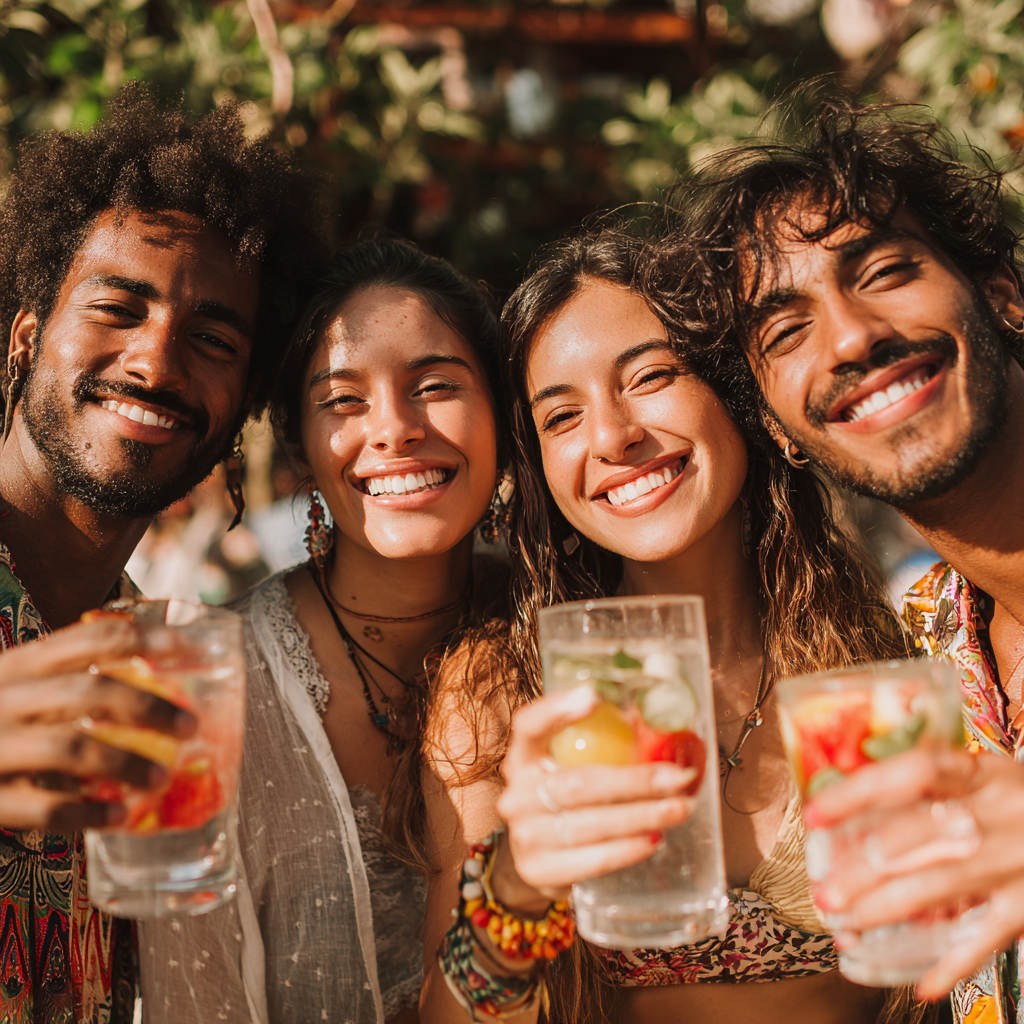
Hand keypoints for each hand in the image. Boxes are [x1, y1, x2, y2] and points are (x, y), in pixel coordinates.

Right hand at [0, 618, 197, 831]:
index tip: (186, 646)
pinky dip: (86, 812)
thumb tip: (161, 685)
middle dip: (146, 707)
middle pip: (86, 691)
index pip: (89, 637)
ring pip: (68, 748)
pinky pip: (41, 807)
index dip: (142, 638)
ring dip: (124, 762)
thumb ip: (69, 683)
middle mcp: (5, 698)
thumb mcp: (18, 689)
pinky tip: (118, 816)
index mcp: (20, 665)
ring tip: (162, 777)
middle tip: (190, 726)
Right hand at [496, 686, 694, 900]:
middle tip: (678, 778)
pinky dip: (627, 850)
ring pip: (588, 824)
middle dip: (635, 781)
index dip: (557, 710)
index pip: (529, 725)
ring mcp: (524, 833)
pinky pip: (590, 859)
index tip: (593, 696)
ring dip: (642, 817)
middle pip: (577, 783)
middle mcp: (517, 792)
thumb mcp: (574, 765)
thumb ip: (605, 742)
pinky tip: (653, 839)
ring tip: (679, 809)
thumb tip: (661, 720)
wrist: (541, 855)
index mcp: (524, 755)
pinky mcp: (537, 868)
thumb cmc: (570, 798)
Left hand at [805, 746, 1023, 997]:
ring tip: (844, 925)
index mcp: (978, 773)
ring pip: (936, 887)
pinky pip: (985, 939)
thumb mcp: (984, 773)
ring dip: (883, 910)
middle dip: (862, 870)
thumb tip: (850, 783)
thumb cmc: (1020, 798)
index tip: (815, 812)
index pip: (911, 772)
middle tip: (824, 892)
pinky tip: (921, 986)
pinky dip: (952, 966)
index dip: (860, 791)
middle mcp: (994, 815)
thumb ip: (932, 780)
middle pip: (915, 837)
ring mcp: (1011, 863)